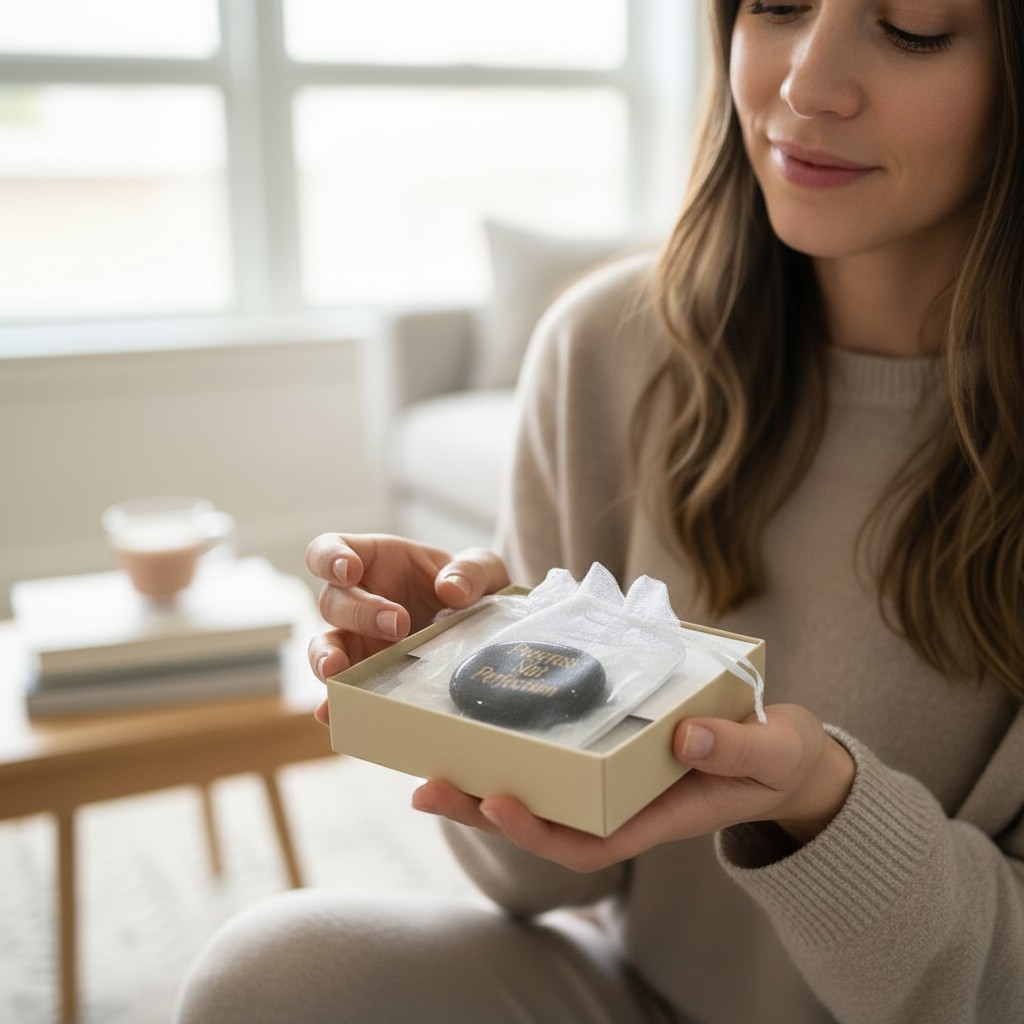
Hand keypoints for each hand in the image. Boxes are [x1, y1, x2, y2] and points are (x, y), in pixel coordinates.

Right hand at [305, 532, 509, 723]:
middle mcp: (358, 599)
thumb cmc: (471, 588)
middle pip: (333, 601)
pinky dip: (333, 700)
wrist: (484, 634)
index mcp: (375, 561)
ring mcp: (357, 640)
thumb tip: (452, 591)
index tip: (349, 570)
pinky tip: (334, 712)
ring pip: (324, 646)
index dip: (331, 557)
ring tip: (336, 672)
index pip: (331, 549)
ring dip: (325, 658)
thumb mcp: (483, 570)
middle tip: (399, 625)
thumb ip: (472, 570)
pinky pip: (340, 688)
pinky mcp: (364, 675)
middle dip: (360, 611)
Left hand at [413, 704, 854, 867]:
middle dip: (485, 810)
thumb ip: (736, 747)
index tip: (495, 802)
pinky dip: (517, 753)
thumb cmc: (777, 759)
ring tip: (431, 767)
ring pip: (544, 795)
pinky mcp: (613, 754)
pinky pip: (557, 763)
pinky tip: (482, 733)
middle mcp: (626, 805)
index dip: (537, 831)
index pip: (588, 842)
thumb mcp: (770, 752)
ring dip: (487, 784)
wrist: (784, 756)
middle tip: (428, 787)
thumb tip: (685, 736)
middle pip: (547, 822)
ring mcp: (616, 783)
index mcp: (658, 815)